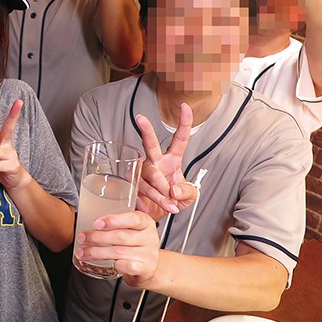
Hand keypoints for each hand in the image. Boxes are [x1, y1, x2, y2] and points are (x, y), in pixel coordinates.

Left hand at [74, 211, 160, 287]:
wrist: (148, 268)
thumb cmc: (134, 245)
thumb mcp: (131, 229)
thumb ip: (116, 222)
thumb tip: (86, 215)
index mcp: (146, 222)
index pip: (132, 218)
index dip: (113, 220)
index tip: (96, 223)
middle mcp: (149, 237)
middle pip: (121, 236)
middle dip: (97, 237)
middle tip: (82, 238)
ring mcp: (148, 255)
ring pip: (119, 252)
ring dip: (96, 252)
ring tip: (82, 253)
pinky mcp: (145, 269)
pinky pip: (127, 266)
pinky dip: (113, 264)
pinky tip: (101, 264)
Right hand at [135, 103, 197, 220]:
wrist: (156, 215)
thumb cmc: (173, 201)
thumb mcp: (189, 197)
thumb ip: (187, 191)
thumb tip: (173, 189)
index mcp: (172, 160)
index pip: (180, 139)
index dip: (184, 123)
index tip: (185, 107)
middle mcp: (156, 162)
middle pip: (150, 143)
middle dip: (146, 130)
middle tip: (140, 119)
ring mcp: (142, 172)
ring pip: (151, 175)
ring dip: (162, 191)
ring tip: (171, 205)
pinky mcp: (132, 183)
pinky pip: (144, 189)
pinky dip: (155, 200)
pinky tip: (161, 206)